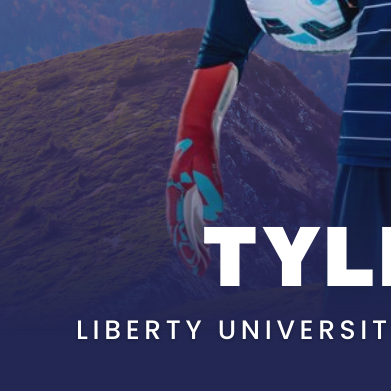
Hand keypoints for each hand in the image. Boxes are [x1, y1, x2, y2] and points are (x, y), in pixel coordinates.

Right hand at [165, 63, 237, 275]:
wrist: (199, 118)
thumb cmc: (201, 140)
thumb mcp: (207, 161)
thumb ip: (210, 187)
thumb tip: (215, 216)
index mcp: (175, 191)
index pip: (179, 227)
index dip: (186, 248)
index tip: (194, 266)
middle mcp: (178, 193)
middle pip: (184, 228)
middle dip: (192, 251)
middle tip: (201, 272)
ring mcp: (187, 188)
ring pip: (190, 221)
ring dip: (197, 240)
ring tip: (205, 260)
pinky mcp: (197, 181)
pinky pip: (197, 209)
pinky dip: (202, 224)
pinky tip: (209, 232)